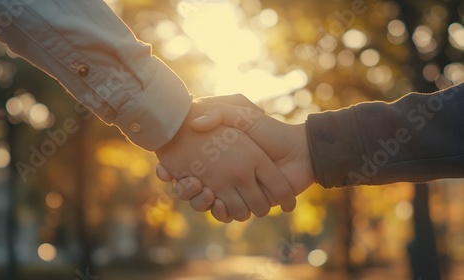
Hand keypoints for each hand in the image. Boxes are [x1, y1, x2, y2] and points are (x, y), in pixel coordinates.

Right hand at [155, 100, 295, 221]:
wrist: (299, 152)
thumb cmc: (269, 130)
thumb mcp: (242, 114)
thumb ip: (220, 113)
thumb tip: (194, 123)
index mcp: (219, 156)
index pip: (186, 166)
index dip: (172, 169)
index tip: (165, 169)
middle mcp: (224, 175)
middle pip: (192, 189)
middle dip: (184, 189)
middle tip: (187, 181)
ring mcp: (235, 191)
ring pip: (207, 204)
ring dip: (200, 201)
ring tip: (203, 190)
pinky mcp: (247, 204)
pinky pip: (226, 213)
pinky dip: (220, 211)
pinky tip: (217, 201)